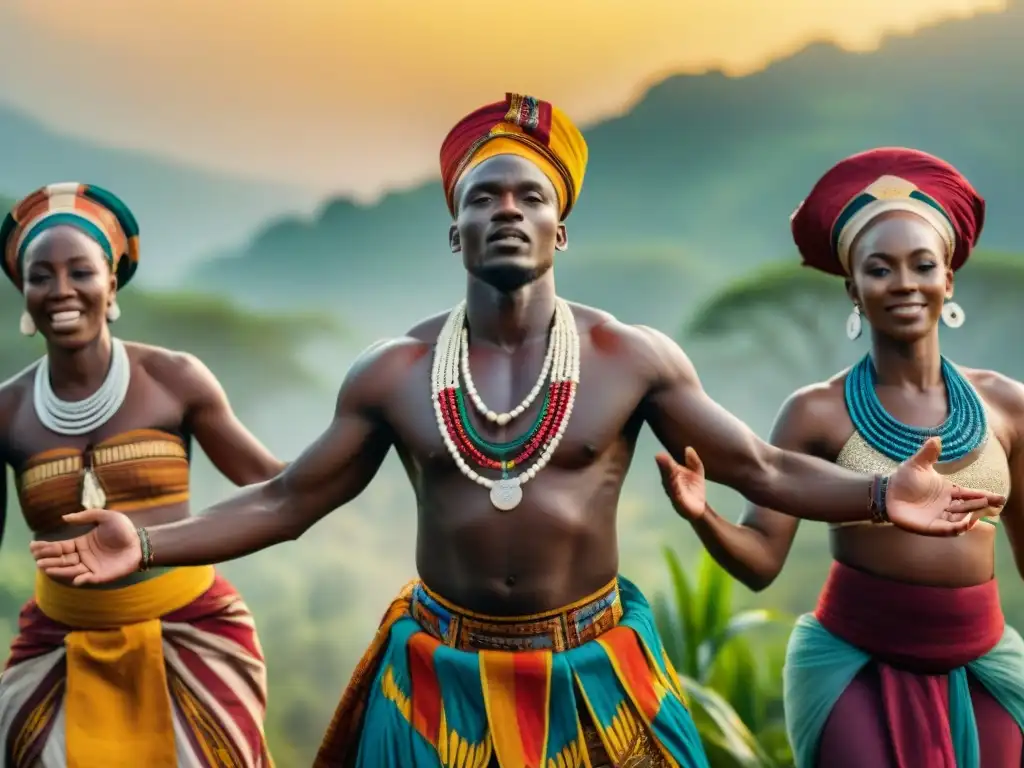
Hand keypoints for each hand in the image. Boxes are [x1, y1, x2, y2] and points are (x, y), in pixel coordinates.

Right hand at [29, 509, 141, 585]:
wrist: (141, 542)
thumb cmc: (124, 529)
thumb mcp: (105, 517)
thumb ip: (85, 516)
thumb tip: (64, 517)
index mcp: (82, 543)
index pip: (60, 547)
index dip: (47, 547)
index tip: (33, 546)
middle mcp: (83, 557)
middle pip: (62, 559)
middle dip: (49, 560)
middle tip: (37, 560)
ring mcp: (91, 567)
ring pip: (70, 570)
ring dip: (58, 570)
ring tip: (44, 568)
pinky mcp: (101, 576)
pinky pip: (88, 579)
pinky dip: (81, 579)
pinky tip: (74, 578)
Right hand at [656, 447, 706, 521]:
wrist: (699, 507)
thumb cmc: (694, 487)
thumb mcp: (697, 471)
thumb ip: (693, 461)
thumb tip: (688, 448)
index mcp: (673, 473)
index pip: (667, 465)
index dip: (664, 460)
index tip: (659, 454)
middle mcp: (669, 482)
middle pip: (666, 473)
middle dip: (663, 466)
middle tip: (659, 456)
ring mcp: (673, 492)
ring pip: (669, 483)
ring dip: (666, 476)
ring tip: (665, 468)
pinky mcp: (679, 502)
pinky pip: (676, 495)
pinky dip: (674, 490)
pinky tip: (673, 484)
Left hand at [887, 437, 1006, 535]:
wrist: (885, 492)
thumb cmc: (903, 479)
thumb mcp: (917, 464)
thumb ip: (928, 453)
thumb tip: (936, 438)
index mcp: (948, 491)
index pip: (971, 495)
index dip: (985, 496)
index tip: (999, 498)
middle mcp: (946, 506)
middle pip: (968, 508)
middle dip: (979, 506)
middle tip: (989, 504)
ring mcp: (938, 517)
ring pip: (960, 521)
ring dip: (968, 519)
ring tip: (974, 515)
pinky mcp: (928, 527)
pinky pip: (944, 530)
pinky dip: (954, 529)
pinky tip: (962, 526)